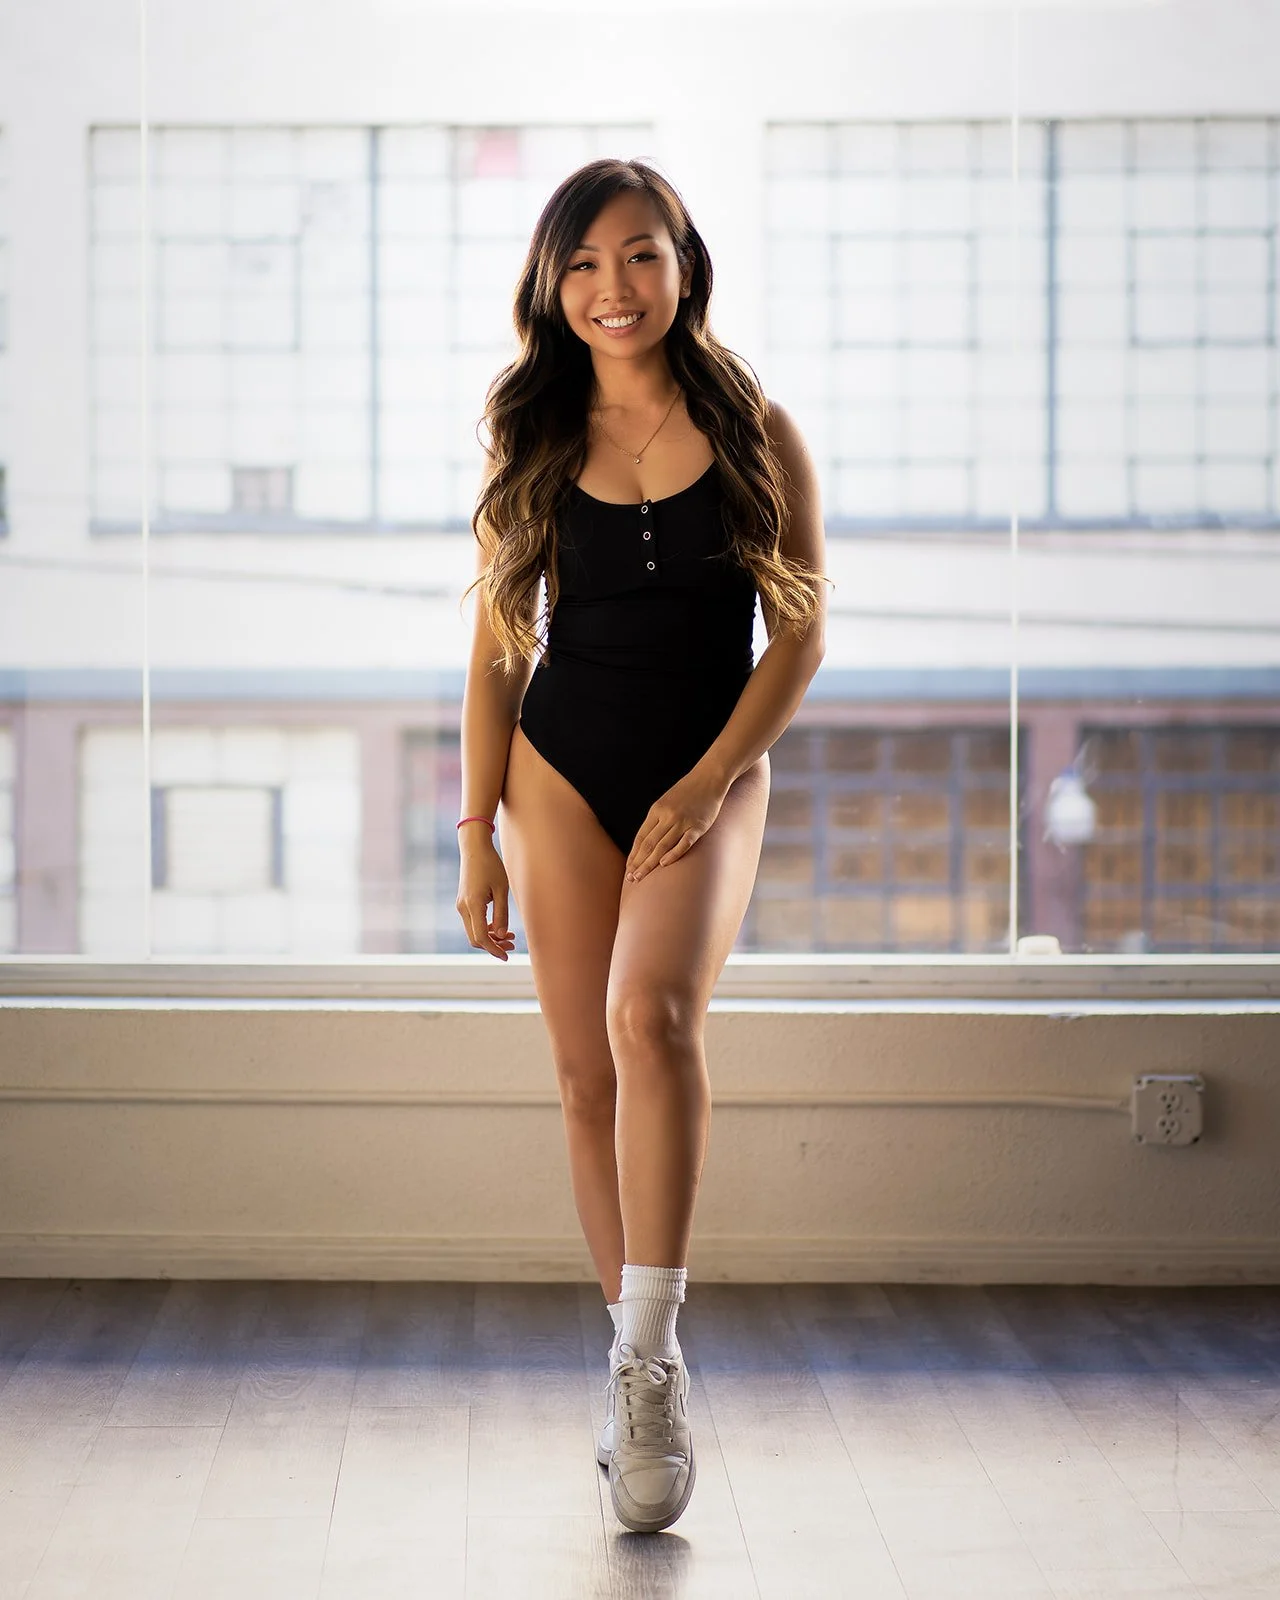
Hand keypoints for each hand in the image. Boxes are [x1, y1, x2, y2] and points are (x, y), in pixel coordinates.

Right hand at [456, 840, 516, 959]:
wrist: (474, 848)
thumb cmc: (491, 865)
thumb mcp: (502, 889)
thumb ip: (502, 914)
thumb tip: (502, 935)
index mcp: (473, 905)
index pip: (481, 937)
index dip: (494, 949)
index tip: (506, 956)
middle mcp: (463, 908)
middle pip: (475, 939)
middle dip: (493, 946)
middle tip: (512, 945)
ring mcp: (461, 906)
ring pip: (473, 932)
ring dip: (491, 937)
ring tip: (510, 936)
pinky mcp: (463, 902)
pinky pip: (473, 922)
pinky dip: (485, 928)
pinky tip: (500, 926)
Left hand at [625, 770, 727, 881]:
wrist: (709, 778)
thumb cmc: (687, 791)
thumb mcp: (666, 802)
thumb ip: (657, 820)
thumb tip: (646, 842)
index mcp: (656, 810)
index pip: (641, 837)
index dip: (634, 854)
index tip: (628, 868)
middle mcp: (667, 816)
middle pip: (649, 844)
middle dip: (638, 862)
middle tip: (631, 878)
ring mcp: (683, 821)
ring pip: (662, 846)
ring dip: (650, 863)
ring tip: (641, 877)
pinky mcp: (698, 826)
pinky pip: (684, 843)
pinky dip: (674, 854)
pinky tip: (664, 864)